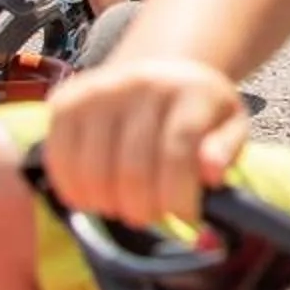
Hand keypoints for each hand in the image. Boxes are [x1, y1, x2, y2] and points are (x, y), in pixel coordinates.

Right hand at [39, 56, 246, 229]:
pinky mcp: (66, 101)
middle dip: (142, 207)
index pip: (178, 150)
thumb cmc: (197, 111)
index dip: (178, 194)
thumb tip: (210, 174)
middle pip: (133, 166)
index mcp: (190, 90)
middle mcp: (141, 83)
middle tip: (150, 218)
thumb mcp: (230, 125)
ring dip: (107, 204)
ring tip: (122, 209)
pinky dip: (72, 189)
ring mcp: (98, 90)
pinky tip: (90, 199)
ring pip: (92, 167)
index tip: (185, 217)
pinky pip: (58, 157)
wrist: (159, 71)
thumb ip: (226, 150)